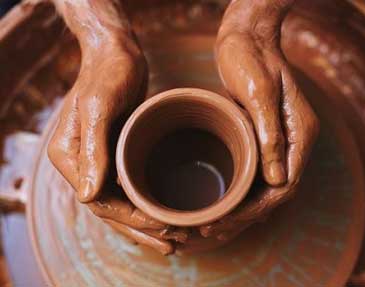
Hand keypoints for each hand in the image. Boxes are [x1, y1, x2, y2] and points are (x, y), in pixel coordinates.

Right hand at [48, 0, 187, 253]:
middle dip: (140, 230)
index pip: (100, 203)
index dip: (131, 221)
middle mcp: (82, 163)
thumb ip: (93, 151)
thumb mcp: (98, 108)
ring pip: (121, 202)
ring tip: (172, 237)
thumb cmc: (107, 74)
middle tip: (171, 245)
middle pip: (111, 210)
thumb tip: (88, 196)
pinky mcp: (117, 151)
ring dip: (144, 222)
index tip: (161, 228)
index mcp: (70, 157)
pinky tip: (162, 211)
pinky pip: (129, 186)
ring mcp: (99, 159)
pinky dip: (145, 202)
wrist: (116, 53)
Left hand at [201, 0, 318, 237]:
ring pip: (263, 187)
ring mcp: (277, 141)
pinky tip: (220, 200)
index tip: (228, 221)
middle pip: (274, 193)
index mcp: (300, 135)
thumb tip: (278, 180)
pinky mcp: (261, 137)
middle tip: (212, 229)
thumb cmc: (252, 60)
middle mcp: (292, 143)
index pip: (285, 186)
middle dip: (245, 215)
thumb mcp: (259, 94)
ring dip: (240, 208)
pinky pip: (253, 174)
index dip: (256, 209)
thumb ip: (273, 136)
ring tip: (211, 224)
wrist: (246, 39)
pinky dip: (238, 191)